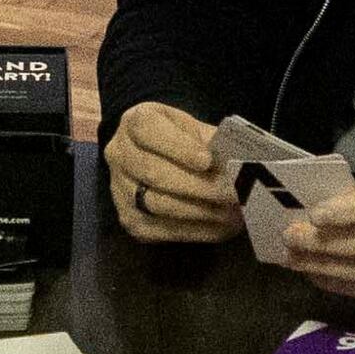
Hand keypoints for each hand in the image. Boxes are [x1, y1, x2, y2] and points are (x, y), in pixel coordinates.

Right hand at [105, 100, 235, 242]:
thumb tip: (235, 165)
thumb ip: (212, 143)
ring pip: (157, 204)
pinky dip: (196, 230)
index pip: (149, 130)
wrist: (161, 159)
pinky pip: (160, 230)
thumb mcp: (197, 130)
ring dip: (199, 211)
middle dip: (197, 185)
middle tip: (231, 194)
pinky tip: (221, 227)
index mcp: (135, 123)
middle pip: (153, 172)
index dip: (178, 147)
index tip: (207, 161)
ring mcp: (120, 189)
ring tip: (232, 213)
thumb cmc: (184, 141)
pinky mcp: (129, 219)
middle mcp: (119, 154)